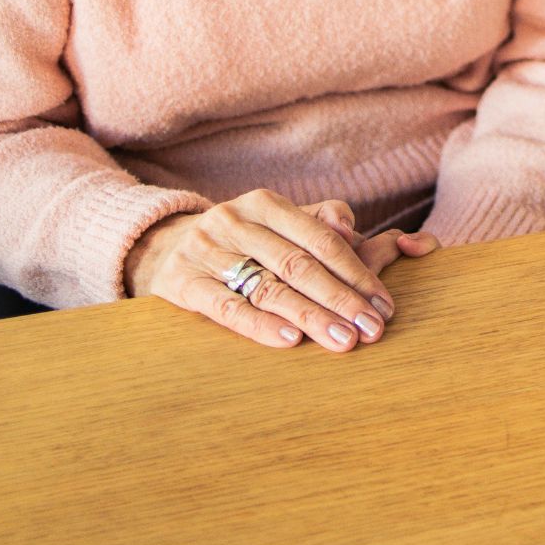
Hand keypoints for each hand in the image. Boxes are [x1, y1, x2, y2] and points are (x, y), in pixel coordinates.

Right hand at [124, 188, 438, 351]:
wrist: (161, 247)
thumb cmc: (241, 242)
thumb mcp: (277, 222)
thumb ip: (323, 222)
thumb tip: (357, 232)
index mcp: (266, 204)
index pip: (320, 239)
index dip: (356, 272)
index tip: (384, 304)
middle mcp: (235, 221)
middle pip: (298, 264)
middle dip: (341, 299)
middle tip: (373, 329)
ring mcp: (206, 251)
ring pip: (267, 287)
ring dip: (309, 316)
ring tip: (343, 341)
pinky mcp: (181, 283)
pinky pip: (226, 307)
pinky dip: (259, 325)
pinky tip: (289, 340)